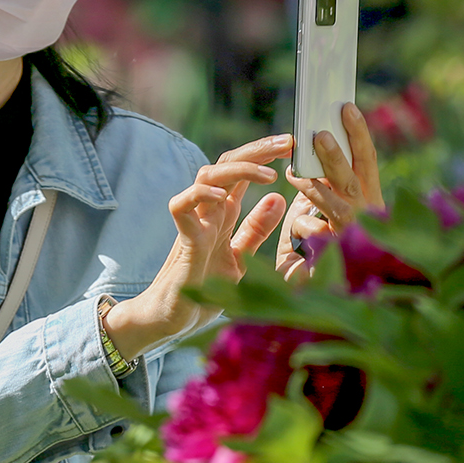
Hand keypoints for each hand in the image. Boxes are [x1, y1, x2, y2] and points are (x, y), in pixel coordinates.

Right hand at [103, 134, 291, 360]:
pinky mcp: (182, 241)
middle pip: (227, 164)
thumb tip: (278, 199)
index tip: (293, 145)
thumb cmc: (201, 290)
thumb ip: (255, 230)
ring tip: (269, 174)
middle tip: (288, 142)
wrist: (170, 320)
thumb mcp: (240, 258)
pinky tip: (223, 195)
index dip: (265, 155)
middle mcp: (208, 212)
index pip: (243, 172)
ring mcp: (194, 223)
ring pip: (207, 176)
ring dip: (239, 168)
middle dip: (258, 150)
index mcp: (223, 214)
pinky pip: (182, 207)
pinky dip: (201, 194)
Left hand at [276, 105, 384, 279]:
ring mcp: (354, 238)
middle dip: (336, 157)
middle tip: (319, 134)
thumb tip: (309, 154)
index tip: (347, 107)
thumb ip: (325, 187)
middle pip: (351, 180)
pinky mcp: (336, 258)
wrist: (325, 296)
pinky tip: (297, 237)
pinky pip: (314, 235)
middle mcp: (367, 217)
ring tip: (295, 173)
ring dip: (315, 188)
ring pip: (334, 207)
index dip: (359, 135)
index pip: (367, 161)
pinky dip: (302, 229)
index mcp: (369, 200)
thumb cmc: (325, 245)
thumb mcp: (327, 210)